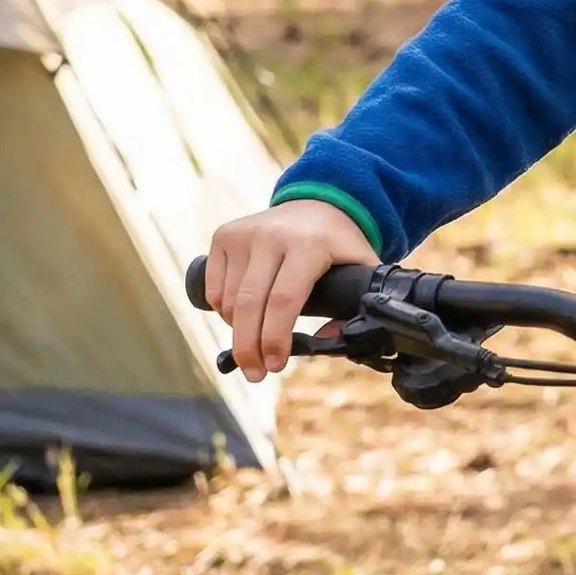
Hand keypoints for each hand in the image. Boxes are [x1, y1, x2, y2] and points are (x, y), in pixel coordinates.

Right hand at [204, 199, 376, 381]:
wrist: (317, 201)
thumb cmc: (339, 243)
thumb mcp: (361, 266)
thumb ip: (355, 304)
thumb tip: (329, 340)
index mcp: (309, 245)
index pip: (284, 301)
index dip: (276, 338)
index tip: (276, 364)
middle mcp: (272, 236)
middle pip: (250, 305)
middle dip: (249, 348)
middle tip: (256, 373)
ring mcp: (244, 234)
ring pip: (229, 301)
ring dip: (239, 331)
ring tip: (255, 345)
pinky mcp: (224, 236)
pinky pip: (214, 288)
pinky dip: (224, 311)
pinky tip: (242, 317)